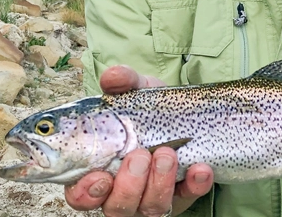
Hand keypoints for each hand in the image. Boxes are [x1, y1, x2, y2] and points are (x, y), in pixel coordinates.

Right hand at [64, 65, 214, 215]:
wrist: (184, 113)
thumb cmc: (147, 109)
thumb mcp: (136, 91)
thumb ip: (123, 82)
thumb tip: (112, 77)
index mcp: (98, 170)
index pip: (81, 195)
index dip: (86, 192)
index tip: (99, 177)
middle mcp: (122, 191)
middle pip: (117, 207)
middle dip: (129, 185)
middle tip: (140, 155)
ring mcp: (152, 198)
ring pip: (150, 208)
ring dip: (159, 184)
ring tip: (168, 154)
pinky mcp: (183, 196)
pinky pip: (188, 198)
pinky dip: (194, 185)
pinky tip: (200, 169)